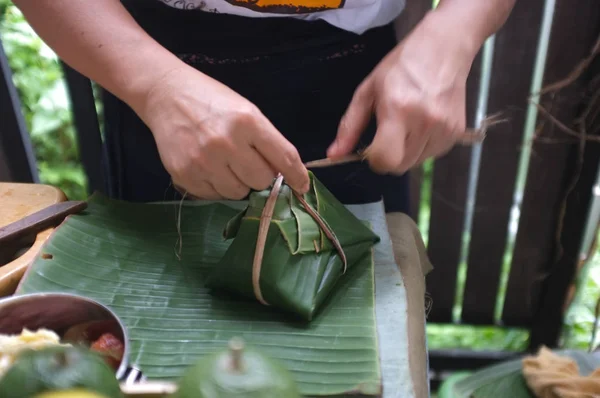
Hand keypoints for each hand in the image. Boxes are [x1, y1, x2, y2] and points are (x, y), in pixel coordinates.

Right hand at [137, 64, 309, 199]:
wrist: (166, 94)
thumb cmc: (212, 101)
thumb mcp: (246, 111)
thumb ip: (266, 141)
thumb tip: (285, 175)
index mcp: (248, 121)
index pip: (284, 158)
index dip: (297, 176)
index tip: (302, 186)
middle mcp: (226, 142)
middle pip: (262, 181)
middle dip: (261, 176)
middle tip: (249, 163)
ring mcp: (203, 161)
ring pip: (238, 193)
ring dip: (238, 183)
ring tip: (226, 163)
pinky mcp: (185, 174)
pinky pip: (214, 196)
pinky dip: (217, 186)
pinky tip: (209, 166)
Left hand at [327, 11, 478, 173]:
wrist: (444, 48)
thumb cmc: (401, 66)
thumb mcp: (368, 91)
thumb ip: (349, 127)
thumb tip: (333, 154)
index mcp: (398, 109)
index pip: (385, 160)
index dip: (374, 159)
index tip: (371, 147)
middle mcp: (424, 122)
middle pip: (400, 166)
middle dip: (388, 157)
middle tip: (387, 133)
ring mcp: (444, 128)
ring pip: (416, 163)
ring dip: (406, 152)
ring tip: (407, 124)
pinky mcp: (456, 132)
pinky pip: (432, 155)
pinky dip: (422, 146)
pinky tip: (422, 123)